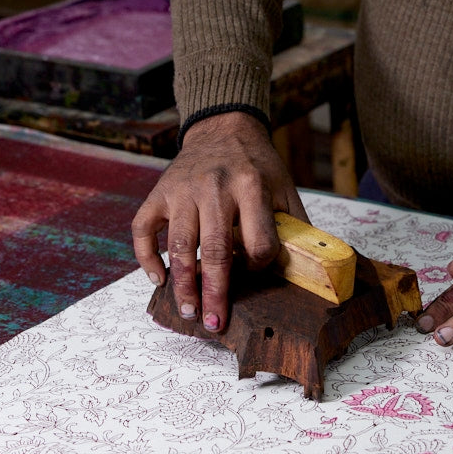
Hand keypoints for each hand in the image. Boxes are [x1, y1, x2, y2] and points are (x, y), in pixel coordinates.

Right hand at [131, 111, 306, 332]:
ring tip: (190, 311)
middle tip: (215, 323)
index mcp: (252, 186)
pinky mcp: (160, 192)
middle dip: (216, 292)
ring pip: (180, 245)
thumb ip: (294, 224)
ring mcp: (183, 190)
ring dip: (183, 284)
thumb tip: (309, 267)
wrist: (224, 129)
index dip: (260, 264)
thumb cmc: (257, 165)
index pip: (259, 240)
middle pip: (215, 249)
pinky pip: (143, 229)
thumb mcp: (284, 187)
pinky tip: (159, 279)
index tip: (257, 274)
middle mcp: (215, 187)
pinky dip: (147, 257)